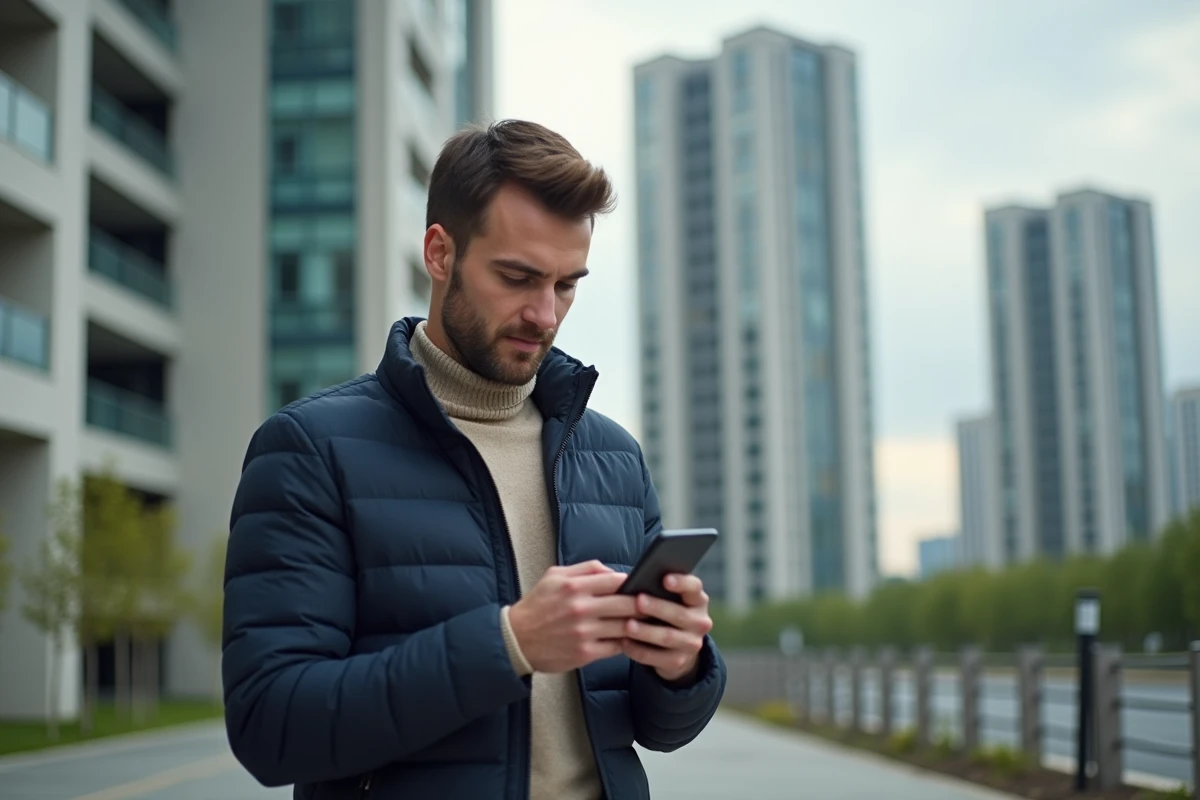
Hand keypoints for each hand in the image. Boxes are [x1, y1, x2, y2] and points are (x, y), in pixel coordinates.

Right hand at [508, 560, 638, 673]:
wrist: (517, 639)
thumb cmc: (538, 606)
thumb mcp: (555, 576)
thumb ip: (586, 569)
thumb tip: (613, 572)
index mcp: (574, 586)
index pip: (616, 580)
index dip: (633, 583)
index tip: (639, 586)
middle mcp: (581, 608)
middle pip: (627, 604)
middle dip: (643, 604)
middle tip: (651, 605)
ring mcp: (584, 632)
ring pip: (626, 627)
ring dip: (637, 625)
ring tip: (643, 622)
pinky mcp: (585, 653)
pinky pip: (616, 647)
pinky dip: (625, 642)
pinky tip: (626, 638)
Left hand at [621, 573, 711, 682]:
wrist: (676, 647)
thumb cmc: (664, 611)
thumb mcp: (667, 598)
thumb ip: (655, 586)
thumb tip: (632, 577)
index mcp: (697, 600)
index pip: (694, 587)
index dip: (681, 582)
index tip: (665, 579)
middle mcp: (699, 622)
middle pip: (679, 614)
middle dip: (657, 607)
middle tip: (638, 600)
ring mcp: (691, 643)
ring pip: (667, 637)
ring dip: (646, 631)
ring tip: (627, 625)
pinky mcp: (678, 661)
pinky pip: (656, 657)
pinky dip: (638, 650)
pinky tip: (624, 643)